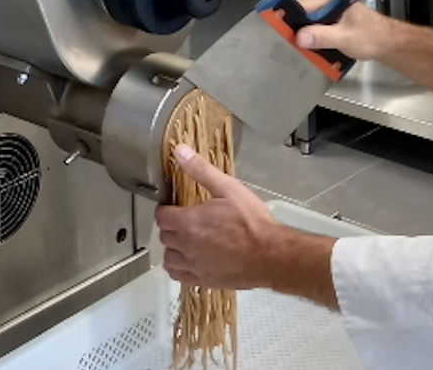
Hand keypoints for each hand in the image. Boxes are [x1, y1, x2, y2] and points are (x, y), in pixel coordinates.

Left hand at [157, 145, 339, 307]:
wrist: (270, 255)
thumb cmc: (251, 221)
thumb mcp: (228, 188)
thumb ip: (201, 170)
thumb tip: (179, 151)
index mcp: (189, 222)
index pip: (162, 216)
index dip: (166, 208)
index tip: (174, 206)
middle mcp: (186, 246)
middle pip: (164, 236)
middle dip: (170, 226)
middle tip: (184, 220)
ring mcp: (194, 266)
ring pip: (169, 258)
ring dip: (173, 248)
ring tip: (187, 240)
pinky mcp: (203, 281)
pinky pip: (178, 276)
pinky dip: (179, 267)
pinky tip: (191, 259)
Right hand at [296, 0, 399, 62]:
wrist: (389, 44)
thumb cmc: (371, 37)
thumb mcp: (345, 38)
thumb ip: (322, 36)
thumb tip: (299, 37)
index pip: (304, 4)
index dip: (291, 17)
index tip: (279, 31)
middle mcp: (330, 1)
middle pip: (305, 13)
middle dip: (297, 29)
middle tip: (287, 44)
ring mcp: (332, 11)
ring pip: (310, 22)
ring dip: (306, 35)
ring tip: (297, 49)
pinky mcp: (334, 22)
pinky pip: (318, 28)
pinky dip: (314, 38)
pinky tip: (311, 50)